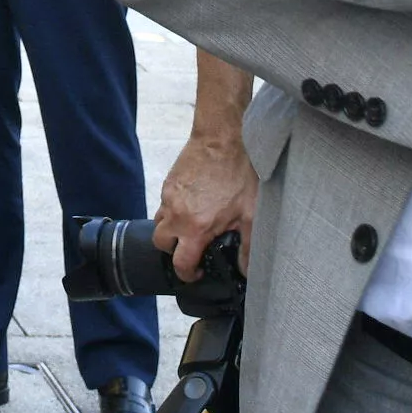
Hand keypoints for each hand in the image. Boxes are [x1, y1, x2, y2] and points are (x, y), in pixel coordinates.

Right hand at [153, 128, 258, 279]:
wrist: (223, 138)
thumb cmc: (238, 174)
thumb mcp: (252, 214)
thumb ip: (248, 248)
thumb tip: (245, 271)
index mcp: (195, 228)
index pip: (179, 263)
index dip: (187, 274)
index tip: (196, 273)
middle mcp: (175, 214)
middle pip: (160, 244)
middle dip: (173, 251)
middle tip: (191, 248)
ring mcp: (169, 196)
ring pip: (160, 222)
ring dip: (171, 229)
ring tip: (192, 225)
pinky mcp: (169, 181)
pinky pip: (164, 203)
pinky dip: (174, 209)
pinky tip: (193, 203)